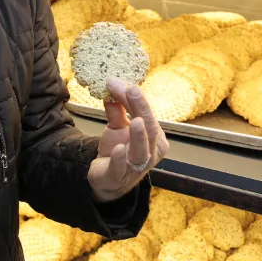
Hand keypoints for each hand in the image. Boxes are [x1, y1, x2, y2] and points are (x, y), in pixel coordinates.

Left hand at [87, 78, 168, 202]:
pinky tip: (119, 148)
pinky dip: (121, 159)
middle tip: (132, 90)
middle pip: (149, 129)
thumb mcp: (117, 125)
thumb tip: (112, 83)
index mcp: (154, 137)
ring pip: (142, 151)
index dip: (136, 97)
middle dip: (141, 108)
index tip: (121, 81)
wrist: (107, 178)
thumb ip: (116, 108)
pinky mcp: (118, 177)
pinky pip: (122, 169)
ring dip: (139, 136)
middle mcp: (150, 152)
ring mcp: (136, 167)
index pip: (147, 114)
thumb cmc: (118, 150)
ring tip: (135, 121)